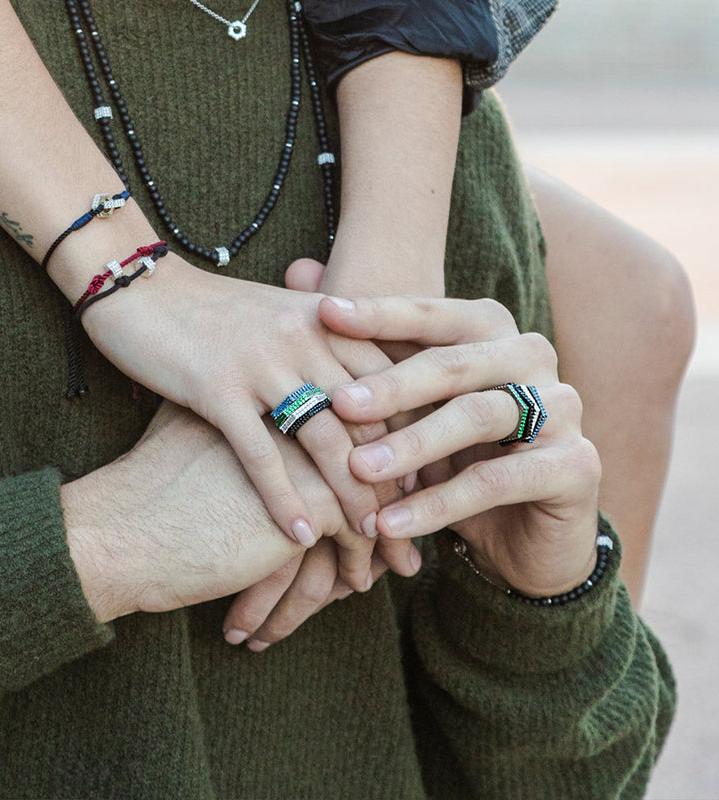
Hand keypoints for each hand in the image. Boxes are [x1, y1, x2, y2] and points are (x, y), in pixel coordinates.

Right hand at [78, 257, 411, 588]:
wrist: (139, 287)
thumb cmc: (216, 312)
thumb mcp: (283, 317)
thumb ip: (327, 347)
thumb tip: (363, 394)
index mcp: (329, 320)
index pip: (393, 381)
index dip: (419, 431)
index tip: (433, 476)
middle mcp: (305, 337)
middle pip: (369, 415)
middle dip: (397, 473)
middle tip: (414, 518)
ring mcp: (262, 362)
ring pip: (324, 439)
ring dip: (350, 495)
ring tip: (369, 537)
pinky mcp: (216, 388)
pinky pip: (261, 455)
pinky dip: (284, 499)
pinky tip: (303, 537)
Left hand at [321, 296, 601, 597]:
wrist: (522, 530)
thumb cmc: (453, 454)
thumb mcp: (407, 406)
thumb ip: (359, 344)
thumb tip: (294, 269)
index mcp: (494, 332)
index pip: (432, 315)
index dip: (379, 313)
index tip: (323, 314)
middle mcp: (533, 358)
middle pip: (456, 363)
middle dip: (393, 384)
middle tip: (338, 404)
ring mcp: (564, 409)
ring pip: (479, 416)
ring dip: (413, 445)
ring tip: (358, 470)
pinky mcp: (577, 466)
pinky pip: (499, 481)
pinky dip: (439, 504)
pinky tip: (391, 525)